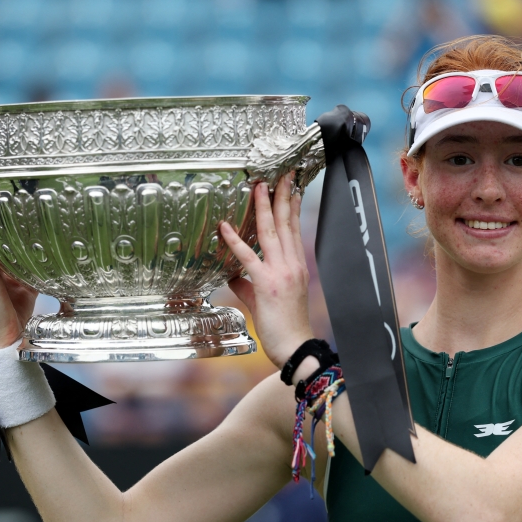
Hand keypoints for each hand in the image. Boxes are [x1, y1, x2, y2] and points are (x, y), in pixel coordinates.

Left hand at [219, 174, 313, 369]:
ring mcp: (281, 273)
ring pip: (272, 232)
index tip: (291, 188)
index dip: (292, 207)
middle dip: (283, 196)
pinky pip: (248, 257)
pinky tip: (224, 226)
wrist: (295, 347)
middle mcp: (292, 265)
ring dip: (264, 207)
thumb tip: (233, 276)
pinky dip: (235, 240)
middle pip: (287, 224)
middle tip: (281, 174)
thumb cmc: (285, 327)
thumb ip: (249, 285)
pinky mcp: (267, 284)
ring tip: (259, 186)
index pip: (294, 230)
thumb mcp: (265, 300)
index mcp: (296, 267)